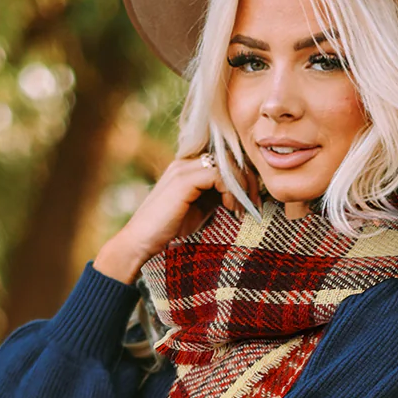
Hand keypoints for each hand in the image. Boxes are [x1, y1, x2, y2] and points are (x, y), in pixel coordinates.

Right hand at [93, 152, 262, 282]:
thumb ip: (217, 196)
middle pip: (230, 157)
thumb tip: (243, 194)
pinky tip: (231, 208)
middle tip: (255, 204)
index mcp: (190, 166)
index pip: (226, 159)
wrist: (141, 241)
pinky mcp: (184, 179)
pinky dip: (232, 191)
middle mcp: (186, 161)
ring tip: (243, 209)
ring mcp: (184, 168)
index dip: (244, 177)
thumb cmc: (170, 229)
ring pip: (228, 164)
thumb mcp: (201, 209)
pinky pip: (220, 175)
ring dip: (243, 187)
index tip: (253, 201)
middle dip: (248, 180)